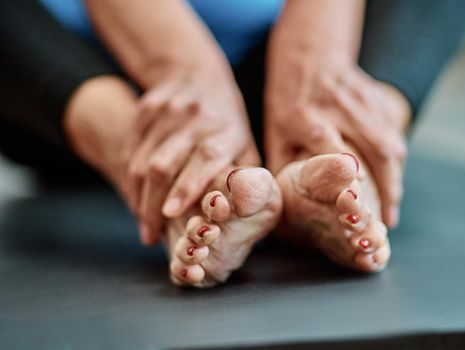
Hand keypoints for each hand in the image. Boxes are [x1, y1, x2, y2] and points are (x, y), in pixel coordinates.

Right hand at [121, 70, 258, 244]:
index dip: (186, 188)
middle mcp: (194, 119)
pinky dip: (130, 179)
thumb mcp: (245, 145)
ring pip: (141, 161)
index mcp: (224, 131)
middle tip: (150, 235)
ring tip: (143, 221)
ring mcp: (166, 112)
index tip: (171, 215)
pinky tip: (136, 197)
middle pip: (163, 165)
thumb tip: (248, 220)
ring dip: (138, 197)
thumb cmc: (226, 123)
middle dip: (152, 205)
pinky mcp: (145, 110)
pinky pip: (130, 150)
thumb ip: (245, 180)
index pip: (203, 161)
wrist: (197, 75)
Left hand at [265, 54, 408, 227]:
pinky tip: (393, 181)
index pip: (327, 140)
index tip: (358, 185)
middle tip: (385, 219)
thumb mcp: (275, 131)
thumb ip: (280, 164)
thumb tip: (282, 202)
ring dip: (395, 178)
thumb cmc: (288, 102)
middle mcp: (338, 108)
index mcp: (305, 117)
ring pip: (390, 141)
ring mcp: (362, 101)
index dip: (343, 162)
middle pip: (373, 144)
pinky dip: (397, 161)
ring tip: (392, 208)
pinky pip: (394, 132)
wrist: (310, 57)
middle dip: (385, 185)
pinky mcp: (377, 99)